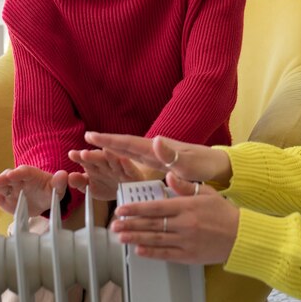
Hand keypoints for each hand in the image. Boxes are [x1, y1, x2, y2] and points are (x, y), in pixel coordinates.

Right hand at [0, 165, 67, 216]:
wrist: (44, 200)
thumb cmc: (51, 190)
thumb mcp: (58, 187)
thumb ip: (59, 182)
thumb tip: (64, 174)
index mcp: (31, 174)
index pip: (24, 172)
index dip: (17, 173)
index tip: (11, 175)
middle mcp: (18, 180)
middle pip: (8, 177)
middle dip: (1, 178)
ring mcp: (10, 190)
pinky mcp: (5, 200)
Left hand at [66, 148, 148, 200]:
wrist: (130, 189)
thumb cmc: (109, 185)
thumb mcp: (92, 187)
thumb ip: (80, 182)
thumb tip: (70, 176)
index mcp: (96, 165)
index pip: (87, 160)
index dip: (80, 157)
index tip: (72, 154)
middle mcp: (108, 164)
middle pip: (99, 158)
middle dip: (92, 156)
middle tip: (84, 153)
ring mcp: (121, 169)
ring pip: (115, 161)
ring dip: (110, 156)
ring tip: (104, 150)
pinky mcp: (133, 175)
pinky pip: (130, 169)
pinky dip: (127, 164)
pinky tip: (124, 159)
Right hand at [84, 132, 232, 185]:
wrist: (216, 165)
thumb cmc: (204, 165)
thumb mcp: (189, 163)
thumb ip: (172, 155)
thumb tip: (155, 141)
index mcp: (157, 149)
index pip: (128, 143)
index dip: (109, 140)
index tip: (91, 136)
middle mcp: (154, 150)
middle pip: (124, 145)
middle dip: (104, 143)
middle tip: (84, 141)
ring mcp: (155, 156)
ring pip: (127, 152)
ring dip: (110, 151)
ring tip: (93, 151)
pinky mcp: (158, 163)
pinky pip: (135, 160)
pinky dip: (122, 158)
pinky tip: (116, 161)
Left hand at [110, 173, 238, 264]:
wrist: (241, 235)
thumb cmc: (224, 213)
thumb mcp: (206, 193)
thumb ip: (185, 186)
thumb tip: (169, 175)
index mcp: (187, 206)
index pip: (156, 207)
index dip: (136, 209)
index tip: (122, 209)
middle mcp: (184, 224)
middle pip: (151, 224)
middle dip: (130, 224)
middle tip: (114, 225)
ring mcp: (186, 241)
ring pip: (155, 239)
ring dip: (136, 238)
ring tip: (121, 237)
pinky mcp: (189, 255)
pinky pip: (166, 254)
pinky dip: (151, 253)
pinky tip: (139, 250)